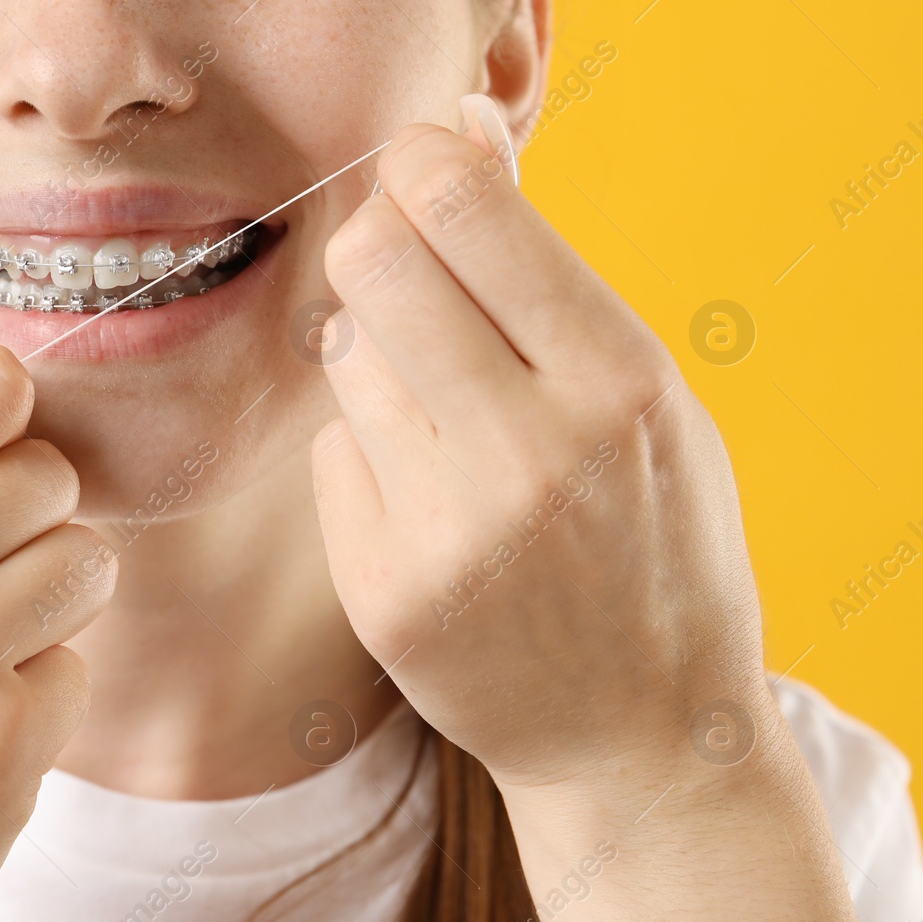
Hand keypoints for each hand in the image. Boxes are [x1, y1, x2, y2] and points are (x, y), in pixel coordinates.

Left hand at [312, 119, 767, 789]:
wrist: (637, 729)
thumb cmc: (651, 537)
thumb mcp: (643, 395)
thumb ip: (545, 268)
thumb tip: (452, 131)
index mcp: (616, 383)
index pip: (464, 212)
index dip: (419, 166)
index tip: (418, 170)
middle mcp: (527, 453)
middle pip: (373, 264)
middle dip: (379, 243)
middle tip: (407, 270)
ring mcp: (443, 530)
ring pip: (345, 354)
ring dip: (379, 356)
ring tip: (447, 413)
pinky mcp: (378, 588)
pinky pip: (332, 452)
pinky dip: (368, 452)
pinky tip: (429, 499)